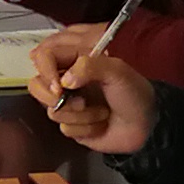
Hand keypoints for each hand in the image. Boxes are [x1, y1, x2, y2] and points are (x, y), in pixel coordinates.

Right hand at [28, 33, 154, 153]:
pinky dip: (85, 127)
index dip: (45, 69)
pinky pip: (64, 128)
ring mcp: (68, 104)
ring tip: (100, 111)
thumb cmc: (134, 93)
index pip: (45, 56)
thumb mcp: (118, 71)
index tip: (58, 85)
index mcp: (77, 60)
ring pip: (50, 109)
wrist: (147, 126)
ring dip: (78, 113)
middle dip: (51, 95)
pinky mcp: (72, 125)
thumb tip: (64, 81)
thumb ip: (90, 66)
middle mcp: (68, 80)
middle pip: (36, 84)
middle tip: (66, 98)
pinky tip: (101, 123)